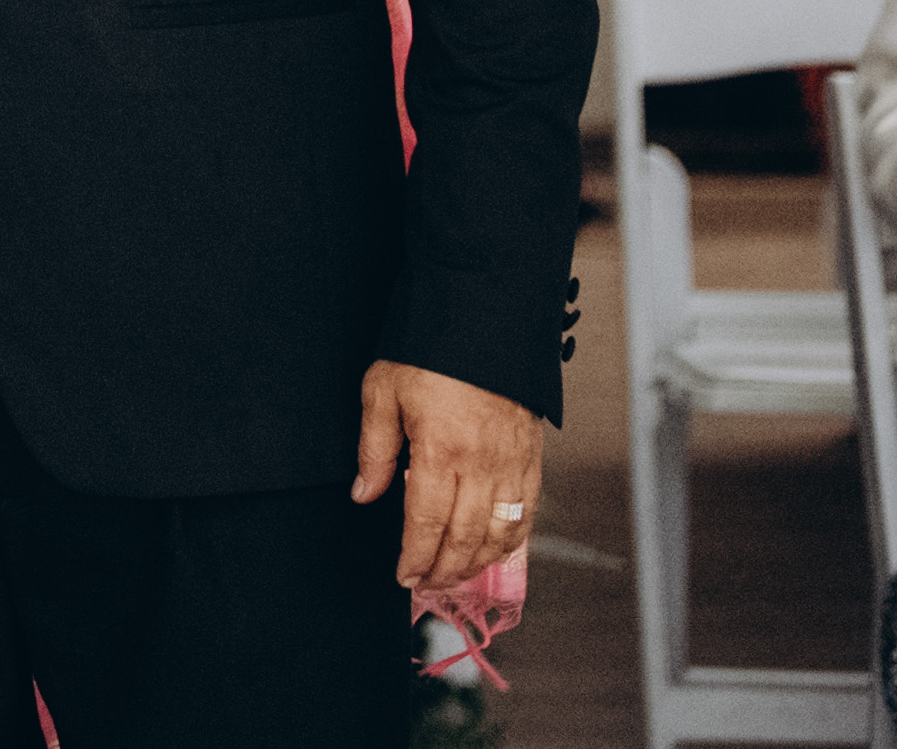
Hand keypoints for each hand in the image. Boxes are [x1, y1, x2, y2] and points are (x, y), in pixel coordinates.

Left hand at [351, 360, 543, 594]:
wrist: (484, 313)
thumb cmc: (428, 348)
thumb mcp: (383, 389)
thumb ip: (374, 450)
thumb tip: (364, 495)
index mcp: (441, 449)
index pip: (427, 523)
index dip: (415, 557)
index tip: (403, 575)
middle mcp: (482, 463)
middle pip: (465, 538)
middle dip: (444, 570)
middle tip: (426, 585)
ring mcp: (512, 462)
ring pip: (501, 533)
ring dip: (478, 562)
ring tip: (456, 575)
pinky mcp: (532, 456)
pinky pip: (527, 512)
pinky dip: (511, 539)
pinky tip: (493, 549)